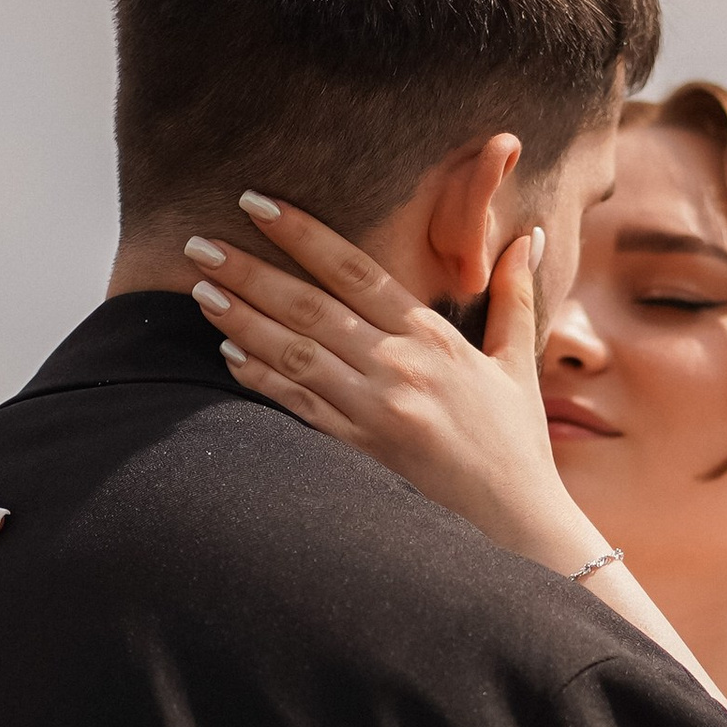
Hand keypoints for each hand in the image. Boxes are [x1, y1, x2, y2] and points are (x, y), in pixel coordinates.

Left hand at [190, 197, 597, 571]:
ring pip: (294, 353)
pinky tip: (227, 352)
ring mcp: (376, 412)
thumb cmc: (515, 445)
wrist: (517, 523)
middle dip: (251, 270)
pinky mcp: (360, 452)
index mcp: (434, 338)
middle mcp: (400, 368)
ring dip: (242, 319)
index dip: (304, 234)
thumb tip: (528, 236)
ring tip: (201, 289)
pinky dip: (260, 378)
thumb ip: (515, 296)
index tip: (259, 204)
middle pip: (311, 307)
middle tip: (199, 244)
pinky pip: (298, 407)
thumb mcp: (518, 365)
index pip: (356, 271)